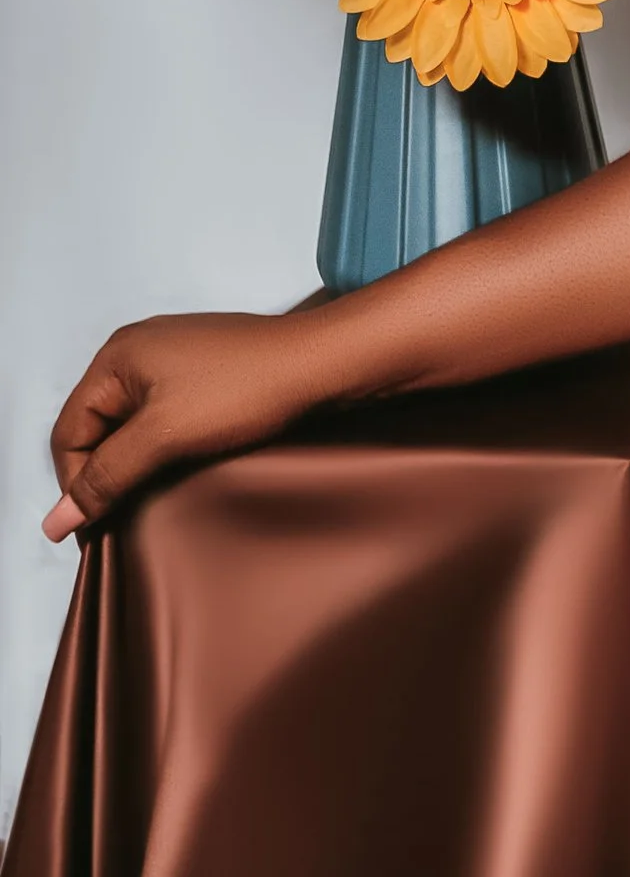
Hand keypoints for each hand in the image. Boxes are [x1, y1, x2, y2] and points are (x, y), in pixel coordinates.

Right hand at [44, 312, 331, 539]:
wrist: (326, 364)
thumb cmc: (249, 387)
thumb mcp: (165, 435)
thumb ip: (108, 476)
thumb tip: (56, 518)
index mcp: (117, 356)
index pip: (68, 432)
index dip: (75, 482)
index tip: (94, 526)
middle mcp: (140, 350)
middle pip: (97, 428)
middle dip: (105, 473)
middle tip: (121, 517)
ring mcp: (175, 359)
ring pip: (133, 426)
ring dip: (136, 463)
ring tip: (152, 495)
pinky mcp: (206, 373)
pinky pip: (165, 418)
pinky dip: (164, 447)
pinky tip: (182, 468)